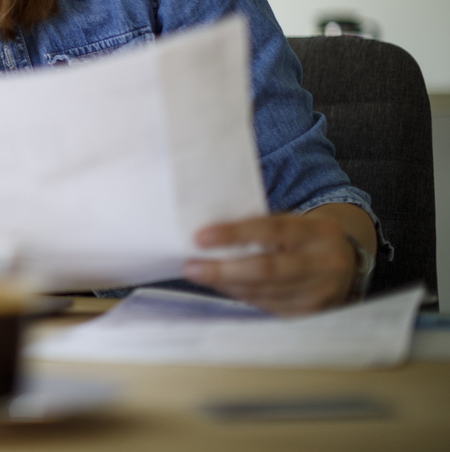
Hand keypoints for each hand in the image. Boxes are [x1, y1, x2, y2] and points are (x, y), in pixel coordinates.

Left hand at [183, 212, 357, 314]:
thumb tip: (210, 234)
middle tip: (191, 266)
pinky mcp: (310, 314)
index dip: (234, 234)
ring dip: (225, 284)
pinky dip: (239, 294)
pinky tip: (222, 285)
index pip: (273, 229)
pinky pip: (266, 305)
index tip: (201, 237)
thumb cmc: (305, 237)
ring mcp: (319, 293)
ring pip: (262, 291)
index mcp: (319, 232)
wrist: (345, 264)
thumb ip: (261, 225)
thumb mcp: (294, 222)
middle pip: (266, 269)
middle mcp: (323, 264)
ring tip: (199, 274)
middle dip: (223, 270)